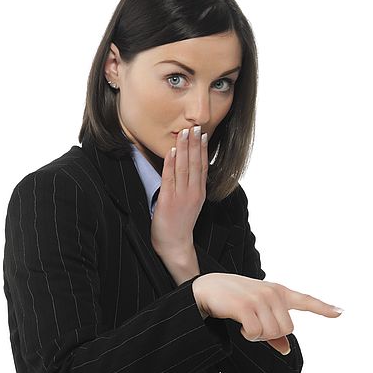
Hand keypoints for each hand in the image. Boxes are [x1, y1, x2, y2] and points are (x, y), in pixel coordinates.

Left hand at [151, 126, 207, 259]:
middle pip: (195, 164)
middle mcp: (193, 193)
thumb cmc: (180, 225)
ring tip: (184, 133)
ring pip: (184, 167)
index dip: (203, 149)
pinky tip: (171, 151)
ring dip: (184, 149)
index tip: (203, 134)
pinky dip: (170, 163)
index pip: (203, 166)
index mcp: (199, 193)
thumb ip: (190, 188)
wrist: (175, 245)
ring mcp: (182, 196)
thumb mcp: (190, 205)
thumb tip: (186, 172)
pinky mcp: (169, 200)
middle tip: (195, 127)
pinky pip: (170, 178)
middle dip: (195, 144)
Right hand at [192, 273, 343, 354]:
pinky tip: (240, 323)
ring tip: (246, 322)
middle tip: (254, 325)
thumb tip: (285, 349)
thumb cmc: (235, 300)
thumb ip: (274, 330)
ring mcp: (260, 298)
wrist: (207, 288)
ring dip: (257, 336)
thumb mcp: (257, 310)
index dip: (324, 308)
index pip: (306, 300)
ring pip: (272, 333)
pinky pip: (256, 332)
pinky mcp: (245, 306)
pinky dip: (249, 335)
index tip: (340, 312)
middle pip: (287, 329)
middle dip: (270, 334)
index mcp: (279, 293)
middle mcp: (273, 293)